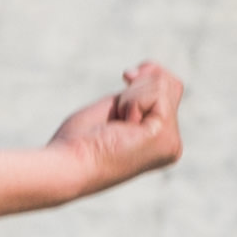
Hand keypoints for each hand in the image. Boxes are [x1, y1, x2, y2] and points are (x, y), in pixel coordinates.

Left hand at [50, 62, 185, 191]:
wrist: (65, 167)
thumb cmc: (78, 142)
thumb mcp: (113, 108)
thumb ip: (138, 94)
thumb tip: (152, 69)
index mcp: (159, 140)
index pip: (169, 90)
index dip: (145, 78)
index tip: (125, 78)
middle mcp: (171, 144)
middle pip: (171, 84)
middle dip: (137, 86)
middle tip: (113, 116)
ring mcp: (170, 142)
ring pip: (164, 85)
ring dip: (129, 97)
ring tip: (114, 126)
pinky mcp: (165, 137)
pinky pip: (157, 93)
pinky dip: (130, 102)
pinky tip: (118, 127)